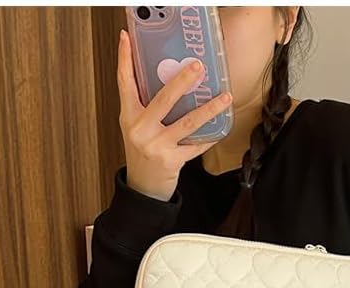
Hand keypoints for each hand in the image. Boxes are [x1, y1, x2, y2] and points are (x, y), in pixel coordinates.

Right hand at [117, 29, 232, 200]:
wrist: (142, 187)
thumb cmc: (142, 152)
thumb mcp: (136, 127)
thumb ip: (145, 106)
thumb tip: (168, 79)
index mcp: (129, 116)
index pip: (124, 82)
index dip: (124, 59)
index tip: (126, 37)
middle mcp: (140, 129)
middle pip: (163, 99)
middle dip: (182, 80)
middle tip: (198, 66)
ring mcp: (156, 145)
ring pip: (188, 122)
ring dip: (209, 109)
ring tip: (225, 97)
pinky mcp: (171, 160)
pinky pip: (195, 145)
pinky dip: (209, 137)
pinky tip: (221, 127)